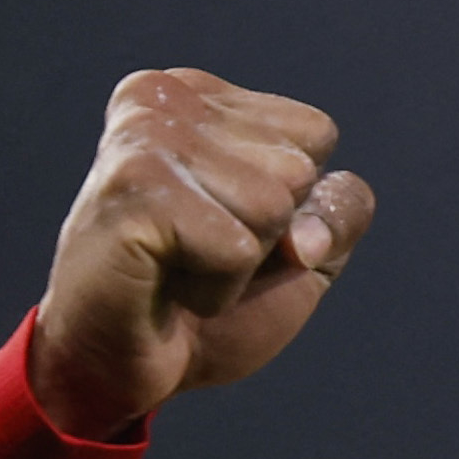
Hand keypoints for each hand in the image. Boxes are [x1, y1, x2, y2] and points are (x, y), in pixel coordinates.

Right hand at [28, 68, 374, 438]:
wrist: (119, 364)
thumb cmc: (202, 300)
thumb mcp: (300, 252)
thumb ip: (340, 212)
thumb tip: (311, 230)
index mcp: (201, 94)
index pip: (316, 134)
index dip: (294, 205)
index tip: (223, 224)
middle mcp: (165, 96)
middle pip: (298, 169)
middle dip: (266, 236)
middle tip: (196, 254)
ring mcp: (144, 134)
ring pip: (272, 205)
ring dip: (239, 267)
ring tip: (179, 267)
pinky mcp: (133, 185)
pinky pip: (237, 249)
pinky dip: (216, 290)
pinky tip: (165, 283)